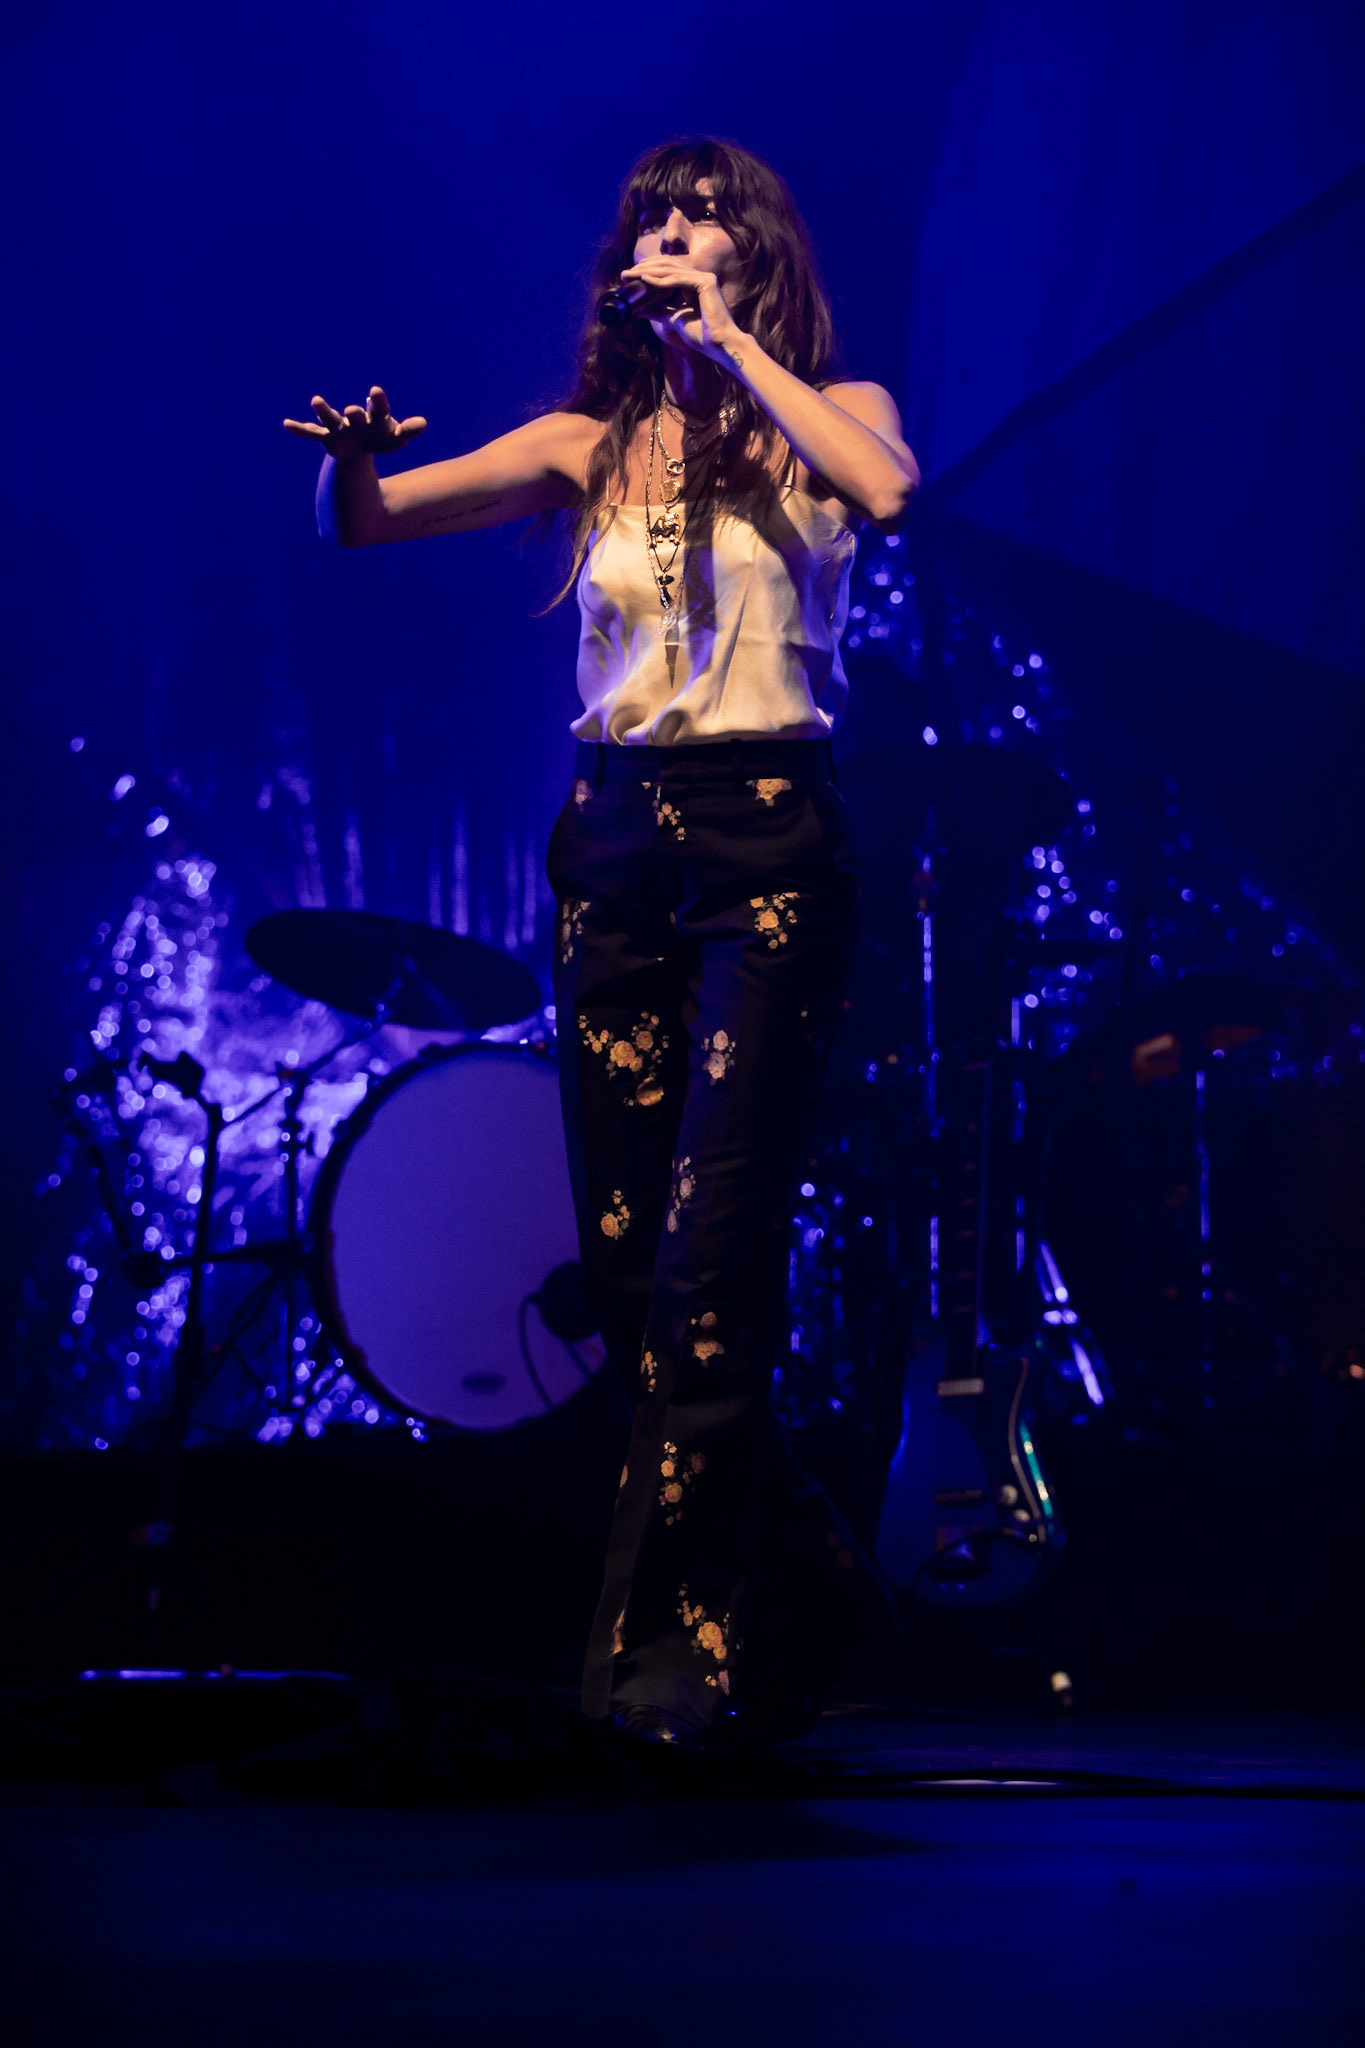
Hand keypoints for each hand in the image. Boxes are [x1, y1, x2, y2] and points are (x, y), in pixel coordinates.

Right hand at [282, 385, 426, 459]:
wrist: (363, 446)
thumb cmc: (382, 438)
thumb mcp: (397, 438)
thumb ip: (408, 430)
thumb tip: (423, 423)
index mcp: (375, 416)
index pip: (379, 407)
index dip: (377, 401)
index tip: (375, 392)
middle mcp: (356, 419)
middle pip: (354, 415)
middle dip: (354, 414)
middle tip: (352, 410)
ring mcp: (340, 428)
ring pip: (330, 419)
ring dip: (323, 410)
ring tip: (315, 400)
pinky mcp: (328, 438)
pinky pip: (312, 432)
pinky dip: (301, 429)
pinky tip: (287, 424)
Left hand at [617, 258, 744, 366]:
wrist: (719, 345)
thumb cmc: (702, 335)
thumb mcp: (674, 319)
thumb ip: (658, 311)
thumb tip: (638, 310)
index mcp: (694, 284)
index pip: (668, 271)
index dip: (648, 271)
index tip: (629, 277)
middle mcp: (700, 277)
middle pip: (667, 267)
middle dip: (644, 268)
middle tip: (625, 274)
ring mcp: (704, 277)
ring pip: (671, 270)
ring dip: (648, 271)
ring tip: (631, 275)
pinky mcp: (706, 283)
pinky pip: (678, 279)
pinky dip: (661, 280)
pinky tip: (645, 279)